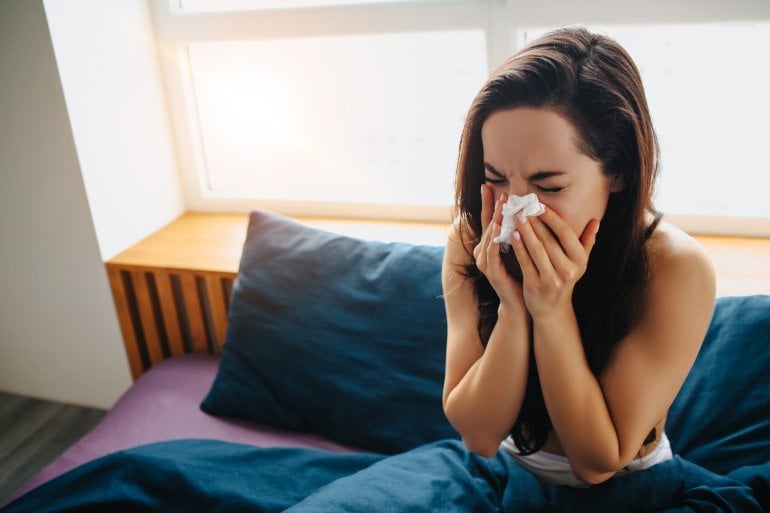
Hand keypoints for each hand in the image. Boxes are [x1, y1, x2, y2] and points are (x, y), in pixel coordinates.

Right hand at [473, 185, 525, 309]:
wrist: (520, 302)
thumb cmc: (522, 275)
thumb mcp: (521, 250)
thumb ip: (520, 233)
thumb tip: (527, 212)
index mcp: (491, 245)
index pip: (489, 220)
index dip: (489, 203)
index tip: (489, 185)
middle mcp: (484, 252)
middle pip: (488, 225)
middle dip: (494, 208)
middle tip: (501, 192)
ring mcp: (485, 262)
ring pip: (489, 236)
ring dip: (496, 220)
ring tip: (502, 206)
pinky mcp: (491, 272)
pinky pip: (492, 252)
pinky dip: (495, 240)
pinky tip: (500, 228)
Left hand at [510, 207, 599, 317]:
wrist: (552, 308)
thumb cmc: (565, 278)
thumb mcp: (580, 262)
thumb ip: (587, 241)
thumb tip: (596, 221)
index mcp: (579, 260)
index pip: (566, 234)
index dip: (552, 218)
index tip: (539, 205)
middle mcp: (568, 270)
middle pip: (549, 240)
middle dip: (535, 222)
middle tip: (523, 207)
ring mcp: (551, 279)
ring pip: (536, 250)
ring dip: (525, 231)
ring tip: (516, 217)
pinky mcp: (535, 285)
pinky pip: (525, 262)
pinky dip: (518, 247)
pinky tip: (512, 235)